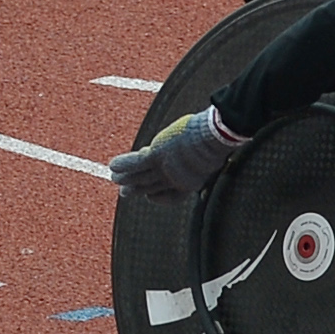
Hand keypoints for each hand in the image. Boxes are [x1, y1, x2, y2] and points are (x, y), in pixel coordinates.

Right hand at [109, 108, 245, 201]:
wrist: (214, 137)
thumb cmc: (218, 144)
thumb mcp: (214, 158)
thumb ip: (211, 164)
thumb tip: (222, 157)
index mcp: (190, 183)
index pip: (169, 195)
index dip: (157, 196)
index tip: (149, 195)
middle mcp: (174, 179)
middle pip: (151, 187)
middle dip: (137, 190)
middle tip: (124, 193)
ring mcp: (164, 168)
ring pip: (140, 176)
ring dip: (126, 178)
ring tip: (114, 179)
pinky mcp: (156, 155)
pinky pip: (136, 163)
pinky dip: (124, 164)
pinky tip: (113, 165)